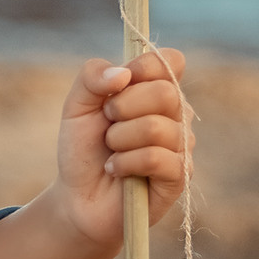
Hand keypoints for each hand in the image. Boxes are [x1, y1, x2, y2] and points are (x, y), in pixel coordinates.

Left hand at [54, 48, 190, 244]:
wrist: (78, 197)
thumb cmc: (83, 149)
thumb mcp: (76, 106)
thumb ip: (92, 77)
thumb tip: (123, 72)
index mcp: (157, 90)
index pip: (171, 61)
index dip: (146, 66)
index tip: (118, 84)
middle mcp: (176, 115)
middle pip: (165, 92)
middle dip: (122, 108)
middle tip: (107, 125)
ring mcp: (181, 146)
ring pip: (156, 128)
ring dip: (119, 140)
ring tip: (111, 152)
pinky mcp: (179, 177)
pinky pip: (156, 158)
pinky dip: (125, 163)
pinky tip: (116, 170)